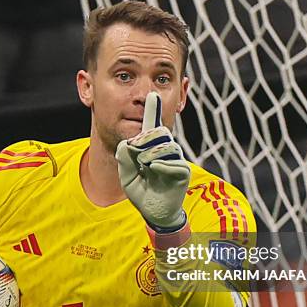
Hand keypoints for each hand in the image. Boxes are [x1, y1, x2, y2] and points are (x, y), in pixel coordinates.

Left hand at [116, 92, 190, 231]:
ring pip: (167, 146)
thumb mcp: (125, 174)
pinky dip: (161, 165)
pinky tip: (153, 170)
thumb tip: (128, 144)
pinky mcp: (182, 173)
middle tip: (135, 150)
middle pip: (160, 132)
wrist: (152, 211)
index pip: (152, 126)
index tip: (152, 95)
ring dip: (150, 153)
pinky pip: (174, 164)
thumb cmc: (140, 190)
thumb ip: (124, 158)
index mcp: (151, 147)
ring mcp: (175, 160)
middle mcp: (165, 150)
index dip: (153, 110)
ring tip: (144, 165)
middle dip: (145, 137)